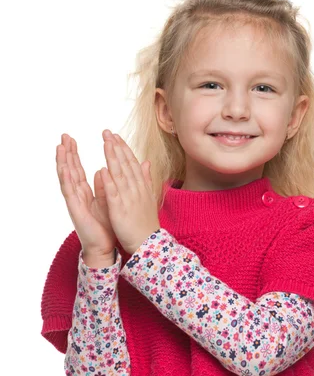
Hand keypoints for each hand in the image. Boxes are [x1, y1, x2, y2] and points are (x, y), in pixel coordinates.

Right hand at [56, 133, 116, 257]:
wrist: (103, 247)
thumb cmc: (105, 227)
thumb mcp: (108, 201)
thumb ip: (105, 186)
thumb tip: (104, 170)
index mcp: (85, 193)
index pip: (78, 170)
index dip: (74, 155)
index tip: (71, 139)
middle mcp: (77, 196)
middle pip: (70, 171)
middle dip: (67, 154)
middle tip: (64, 136)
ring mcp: (75, 203)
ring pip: (67, 179)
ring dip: (63, 163)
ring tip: (60, 147)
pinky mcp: (76, 211)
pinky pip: (70, 194)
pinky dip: (67, 181)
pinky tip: (65, 169)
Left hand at [100, 130, 160, 254]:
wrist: (148, 243)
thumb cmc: (146, 222)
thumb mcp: (149, 197)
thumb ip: (145, 179)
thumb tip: (146, 162)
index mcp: (141, 187)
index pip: (132, 163)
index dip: (123, 148)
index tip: (115, 135)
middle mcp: (136, 190)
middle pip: (126, 165)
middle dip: (116, 147)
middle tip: (107, 132)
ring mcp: (128, 199)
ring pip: (120, 175)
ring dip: (112, 158)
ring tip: (105, 143)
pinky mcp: (120, 210)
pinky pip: (114, 194)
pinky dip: (109, 182)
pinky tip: (102, 170)